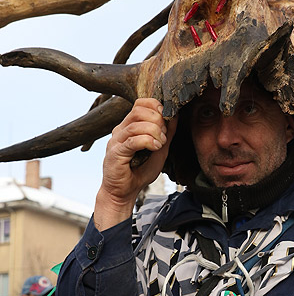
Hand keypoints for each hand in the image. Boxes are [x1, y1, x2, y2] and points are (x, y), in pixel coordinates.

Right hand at [94, 98, 176, 229]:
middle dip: (157, 120)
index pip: (140, 103)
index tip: (166, 119)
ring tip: (160, 144)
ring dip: (154, 132)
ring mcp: (116, 141)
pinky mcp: (115, 153)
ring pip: (136, 125)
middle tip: (164, 136)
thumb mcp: (160, 149)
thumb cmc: (140, 171)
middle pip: (138, 110)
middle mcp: (120, 130)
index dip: (155, 107)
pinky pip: (132, 141)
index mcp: (129, 126)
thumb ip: (167, 133)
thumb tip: (176, 115)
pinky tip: (154, 148)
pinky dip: (147, 142)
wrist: (124, 192)